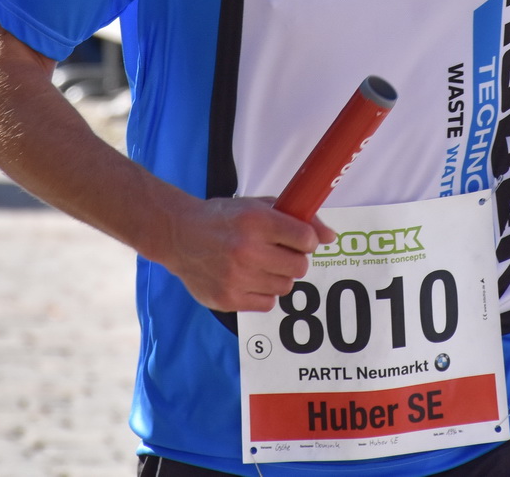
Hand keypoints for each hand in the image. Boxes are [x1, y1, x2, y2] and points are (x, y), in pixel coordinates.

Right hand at [163, 196, 336, 312]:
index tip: (297, 240)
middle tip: (278, 253)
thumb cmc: (223, 218)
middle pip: (299, 267)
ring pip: (286, 287)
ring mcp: (236, 277)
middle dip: (294, 260)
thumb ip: (296, 218)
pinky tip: (248, 279)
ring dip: (278, 277)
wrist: (179, 235)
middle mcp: (246, 249)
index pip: (305, 239)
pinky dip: (263, 293)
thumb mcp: (257, 206)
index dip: (306, 240)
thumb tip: (330, 237)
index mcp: (256, 221)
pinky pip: (268, 304)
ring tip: (259, 265)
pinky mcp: (228, 299)